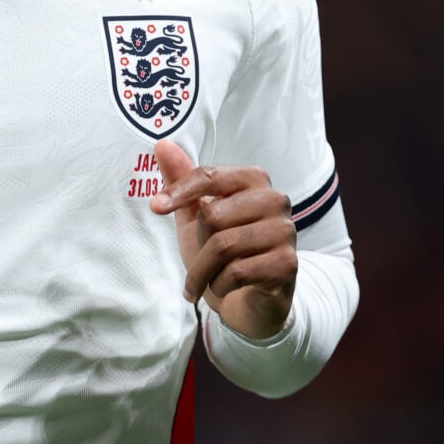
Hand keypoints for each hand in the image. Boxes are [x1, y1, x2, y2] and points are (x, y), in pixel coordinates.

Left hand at [149, 140, 297, 339]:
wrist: (251, 300)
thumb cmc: (224, 252)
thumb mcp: (197, 216)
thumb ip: (182, 180)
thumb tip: (162, 143)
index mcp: (254, 180)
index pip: (210, 175)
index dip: (179, 191)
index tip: (155, 207)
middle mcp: (275, 200)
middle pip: (213, 215)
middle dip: (197, 245)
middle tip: (200, 262)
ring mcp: (285, 231)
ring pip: (223, 246)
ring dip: (203, 271)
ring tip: (203, 281)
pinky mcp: (287, 264)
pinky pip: (237, 272)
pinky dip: (219, 285)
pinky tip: (223, 288)